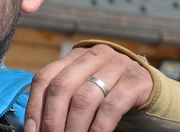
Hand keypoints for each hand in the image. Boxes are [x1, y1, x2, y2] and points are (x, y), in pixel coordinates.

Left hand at [23, 44, 152, 131]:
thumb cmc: (107, 90)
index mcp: (74, 56)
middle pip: (62, 86)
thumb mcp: (82, 86)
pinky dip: (98, 128)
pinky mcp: (135, 82)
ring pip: (84, 98)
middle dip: (52, 118)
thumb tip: (36, 126)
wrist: (147, 84)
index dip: (35, 106)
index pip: (45, 77)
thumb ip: (62, 98)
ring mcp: (115, 66)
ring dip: (73, 127)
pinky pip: (111, 107)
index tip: (32, 130)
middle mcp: (93, 55)